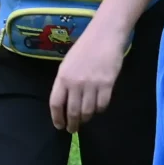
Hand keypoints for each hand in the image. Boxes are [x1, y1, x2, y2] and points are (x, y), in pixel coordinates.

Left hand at [48, 17, 125, 131]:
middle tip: (73, 129)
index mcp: (63, 77)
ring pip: (88, 111)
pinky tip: (98, 108)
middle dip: (72, 124)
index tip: (59, 126)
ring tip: (85, 119)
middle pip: (72, 112)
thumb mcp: (68, 64)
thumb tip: (65, 102)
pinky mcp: (107, 84)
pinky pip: (102, 105)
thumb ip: (65, 82)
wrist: (105, 35)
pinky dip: (99, 110)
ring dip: (86, 119)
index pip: (56, 104)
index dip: (57, 118)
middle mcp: (76, 83)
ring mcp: (92, 85)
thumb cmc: (85, 48)